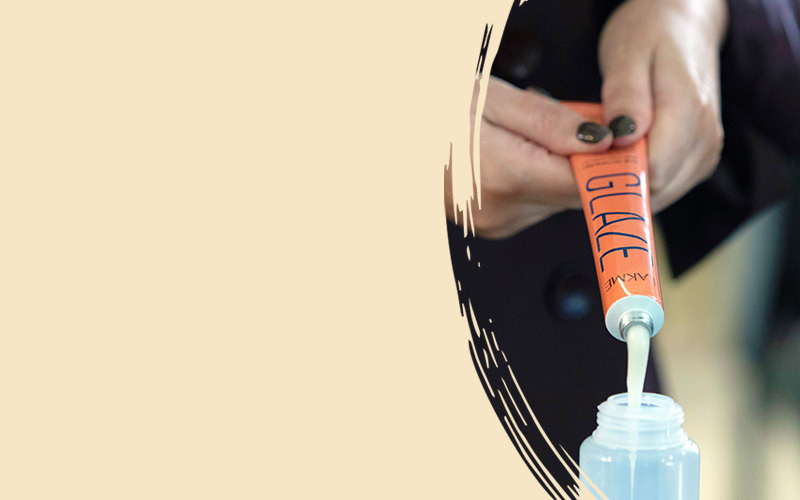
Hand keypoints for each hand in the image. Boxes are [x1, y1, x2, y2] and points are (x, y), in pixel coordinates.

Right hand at [445, 77, 612, 238]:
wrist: (395, 142)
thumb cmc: (434, 113)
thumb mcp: (490, 100)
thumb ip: (548, 122)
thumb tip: (601, 140)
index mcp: (504, 177)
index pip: (584, 183)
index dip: (613, 164)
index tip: (628, 146)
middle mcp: (503, 212)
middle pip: (574, 192)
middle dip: (587, 159)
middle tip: (581, 123)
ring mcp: (497, 224)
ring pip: (558, 199)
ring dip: (562, 168)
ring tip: (534, 134)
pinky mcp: (494, 227)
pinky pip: (537, 204)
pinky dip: (541, 179)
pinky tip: (519, 154)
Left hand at [598, 0, 727, 212]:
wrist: (683, 24)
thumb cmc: (649, 33)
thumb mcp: (627, 53)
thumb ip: (625, 96)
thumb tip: (623, 137)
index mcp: (688, 112)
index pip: (652, 173)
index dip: (612, 177)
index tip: (581, 164)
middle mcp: (705, 139)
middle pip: (654, 190)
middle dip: (614, 182)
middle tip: (584, 156)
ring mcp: (705, 152)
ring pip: (658, 195)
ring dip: (624, 183)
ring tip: (601, 152)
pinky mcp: (699, 160)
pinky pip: (664, 188)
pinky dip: (637, 180)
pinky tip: (619, 156)